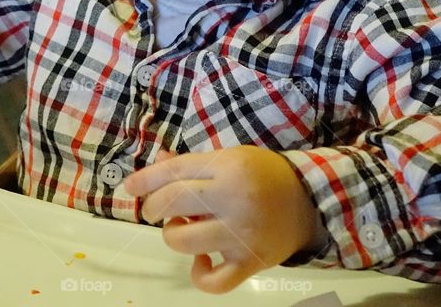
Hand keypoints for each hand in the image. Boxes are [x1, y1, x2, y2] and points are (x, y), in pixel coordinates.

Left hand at [123, 147, 325, 293]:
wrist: (310, 202)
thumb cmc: (264, 176)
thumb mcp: (230, 158)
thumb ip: (192, 163)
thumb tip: (157, 159)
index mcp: (228, 167)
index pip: (173, 173)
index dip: (145, 180)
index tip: (130, 187)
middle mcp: (234, 198)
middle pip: (171, 203)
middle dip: (154, 207)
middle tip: (158, 209)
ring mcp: (242, 233)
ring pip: (183, 241)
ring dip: (173, 235)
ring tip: (185, 228)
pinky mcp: (250, 262)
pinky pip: (213, 281)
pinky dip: (200, 274)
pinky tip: (201, 260)